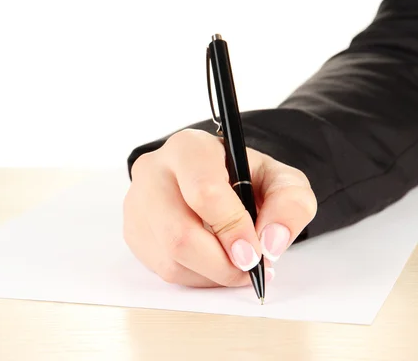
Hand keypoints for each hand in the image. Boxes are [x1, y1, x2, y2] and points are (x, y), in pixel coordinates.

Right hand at [123, 129, 316, 286]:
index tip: (256, 253)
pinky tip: (212, 262)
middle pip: (179, 234)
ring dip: (211, 274)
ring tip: (235, 264)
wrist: (212, 178)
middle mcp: (153, 171)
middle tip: (249, 268)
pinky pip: (163, 269)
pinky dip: (196, 276)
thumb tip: (270, 243)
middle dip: (221, 264)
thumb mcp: (280, 180)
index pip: (204, 192)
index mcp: (189, 148)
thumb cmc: (243, 177)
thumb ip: (290, 204)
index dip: (232, 229)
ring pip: (170, 258)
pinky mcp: (133, 231)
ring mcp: (137, 203)